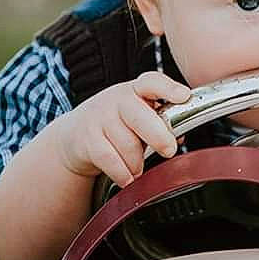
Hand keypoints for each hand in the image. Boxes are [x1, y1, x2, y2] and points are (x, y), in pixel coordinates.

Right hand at [54, 71, 191, 186]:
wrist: (75, 135)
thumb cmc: (114, 123)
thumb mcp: (136, 114)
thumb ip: (158, 120)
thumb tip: (180, 135)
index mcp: (135, 90)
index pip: (152, 82)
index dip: (169, 88)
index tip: (183, 96)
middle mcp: (117, 100)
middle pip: (140, 116)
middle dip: (158, 136)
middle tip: (169, 150)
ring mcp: (100, 118)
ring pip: (127, 144)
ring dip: (138, 162)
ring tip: (139, 167)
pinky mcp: (87, 139)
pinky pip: (110, 159)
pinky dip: (122, 172)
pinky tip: (127, 177)